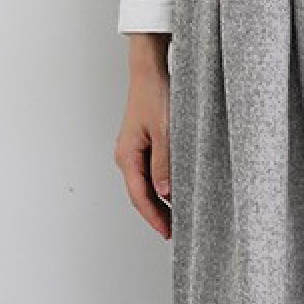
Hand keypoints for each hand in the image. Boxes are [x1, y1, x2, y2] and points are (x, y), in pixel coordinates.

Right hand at [114, 34, 172, 239]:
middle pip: (140, 195)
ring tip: (177, 219)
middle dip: (157, 215)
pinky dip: (161, 188)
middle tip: (175, 233)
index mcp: (127, 155)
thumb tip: (165, 193)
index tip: (168, 233)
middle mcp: (126, 156)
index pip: (139, 196)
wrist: (150, 71)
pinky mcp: (142, 145)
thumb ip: (164, 164)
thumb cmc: (155, 95)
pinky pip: (149, 174)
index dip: (154, 217)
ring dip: (159, 203)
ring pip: (145, 186)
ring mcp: (133, 151)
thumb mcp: (165, 132)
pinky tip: (173, 195)